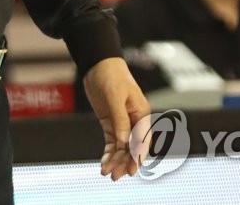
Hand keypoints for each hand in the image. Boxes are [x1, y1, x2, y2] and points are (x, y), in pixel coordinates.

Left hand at [82, 56, 149, 181]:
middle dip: (124, 162)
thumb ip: (120, 119)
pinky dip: (109, 153)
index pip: (142, 139)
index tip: (131, 170)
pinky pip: (112, 142)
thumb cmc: (111, 75)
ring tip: (107, 173)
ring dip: (115, 161)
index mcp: (141, 112)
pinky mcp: (111, 122)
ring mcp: (122, 122)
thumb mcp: (115, 96)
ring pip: (121, 147)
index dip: (137, 156)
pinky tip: (104, 163)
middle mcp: (134, 120)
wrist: (98, 63)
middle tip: (115, 176)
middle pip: (132, 147)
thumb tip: (123, 141)